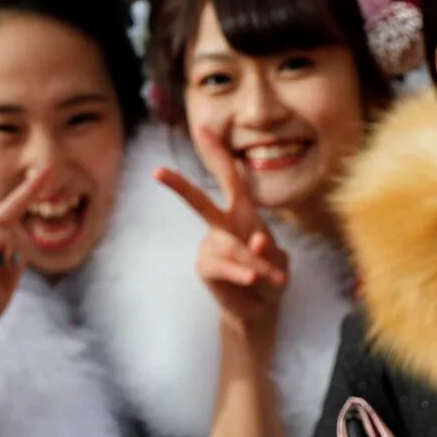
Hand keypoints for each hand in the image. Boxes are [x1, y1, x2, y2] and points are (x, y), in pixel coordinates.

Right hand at [156, 122, 289, 349]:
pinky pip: (224, 266)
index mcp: (242, 213)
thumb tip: (253, 240)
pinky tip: (250, 279)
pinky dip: (241, 273)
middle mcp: (223, 225)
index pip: (231, 178)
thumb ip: (269, 248)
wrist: (260, 308)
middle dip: (180, 187)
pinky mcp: (206, 267)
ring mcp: (211, 246)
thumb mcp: (278, 258)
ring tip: (274, 279)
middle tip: (157, 172)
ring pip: (232, 247)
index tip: (203, 128)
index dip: (218, 153)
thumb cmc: (269, 274)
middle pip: (201, 202)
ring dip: (257, 264)